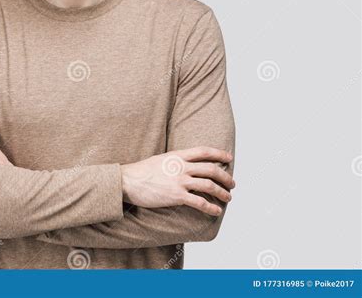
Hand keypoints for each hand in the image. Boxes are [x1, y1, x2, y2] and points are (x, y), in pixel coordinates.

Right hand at [120, 146, 234, 215]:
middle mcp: (182, 167)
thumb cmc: (142, 171)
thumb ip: (175, 160)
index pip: (204, 151)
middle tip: (232, 183)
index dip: (219, 154)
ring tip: (228, 197)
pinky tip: (216, 211)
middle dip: (225, 177)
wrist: (129, 181)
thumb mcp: (161, 159)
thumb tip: (186, 163)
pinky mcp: (177, 196)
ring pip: (209, 185)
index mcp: (178, 155)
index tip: (228, 158)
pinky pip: (199, 202)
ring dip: (222, 192)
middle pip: (211, 169)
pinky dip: (211, 207)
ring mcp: (180, 181)